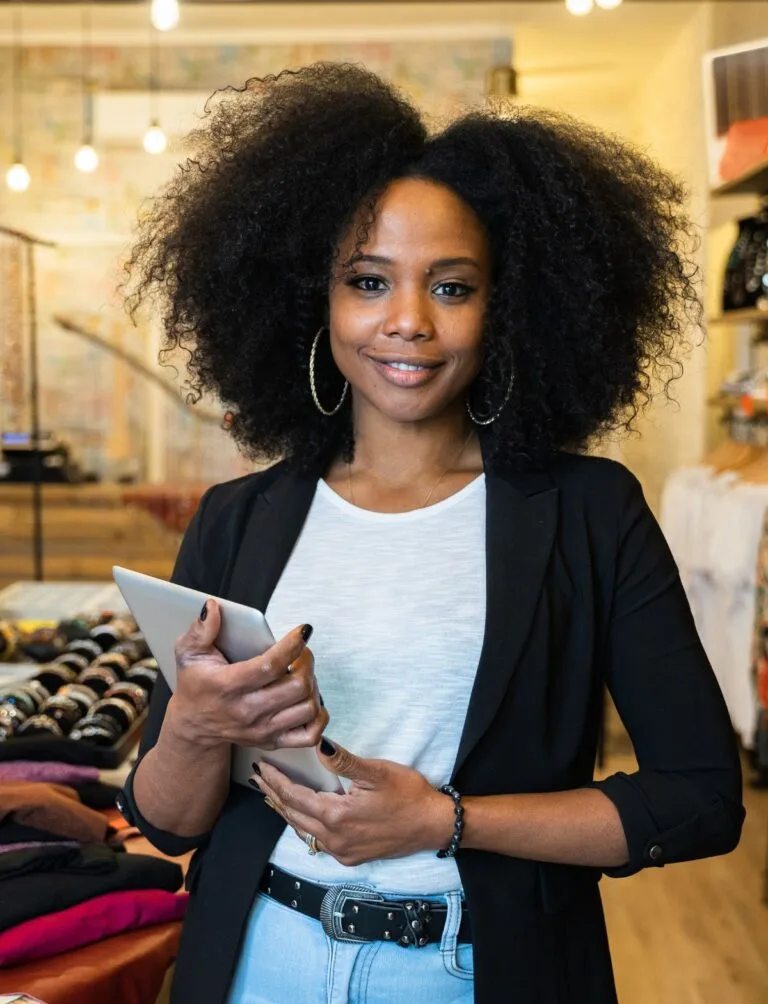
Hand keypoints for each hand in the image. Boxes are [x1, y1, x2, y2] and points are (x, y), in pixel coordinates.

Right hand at [166, 600, 327, 751]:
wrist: (194, 725)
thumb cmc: (196, 684)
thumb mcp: (189, 653)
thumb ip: (200, 629)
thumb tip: (212, 608)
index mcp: (229, 686)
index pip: (270, 666)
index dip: (293, 646)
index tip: (303, 631)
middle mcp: (248, 711)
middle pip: (297, 687)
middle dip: (306, 662)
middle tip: (301, 652)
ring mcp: (263, 729)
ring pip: (308, 708)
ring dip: (312, 686)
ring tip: (301, 673)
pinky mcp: (273, 741)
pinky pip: (310, 735)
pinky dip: (318, 715)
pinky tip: (307, 698)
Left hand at [252, 740, 453, 865]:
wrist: (433, 825)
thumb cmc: (408, 794)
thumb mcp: (377, 771)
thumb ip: (343, 760)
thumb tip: (318, 744)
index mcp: (336, 815)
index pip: (294, 796)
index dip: (276, 780)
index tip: (262, 767)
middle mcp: (334, 838)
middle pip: (293, 815)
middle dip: (273, 795)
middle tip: (259, 779)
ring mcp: (342, 851)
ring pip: (303, 831)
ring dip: (286, 811)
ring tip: (272, 796)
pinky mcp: (352, 856)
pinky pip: (318, 841)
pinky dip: (304, 826)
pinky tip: (302, 817)